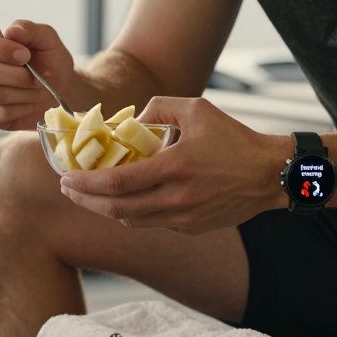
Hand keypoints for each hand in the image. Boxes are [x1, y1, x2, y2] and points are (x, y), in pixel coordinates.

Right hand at [0, 19, 75, 130]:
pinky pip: (1, 113)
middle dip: (19, 76)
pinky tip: (32, 101)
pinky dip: (24, 108)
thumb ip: (29, 30)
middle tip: (39, 77)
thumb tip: (11, 31)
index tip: (25, 56)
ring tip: (40, 88)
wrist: (59, 88)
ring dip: (26, 93)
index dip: (0, 49)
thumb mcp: (47, 40)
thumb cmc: (49, 60)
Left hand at [58, 97, 289, 234]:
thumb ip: (159, 109)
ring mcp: (184, 218)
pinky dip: (131, 213)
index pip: (118, 182)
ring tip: (89, 194)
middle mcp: (177, 198)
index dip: (86, 183)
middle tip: (67, 188)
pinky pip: (152, 223)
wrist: (270, 174)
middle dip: (85, 200)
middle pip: (116, 208)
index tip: (66, 177)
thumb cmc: (234, 138)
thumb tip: (130, 121)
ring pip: (131, 221)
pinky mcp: (191, 228)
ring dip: (104, 209)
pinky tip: (123, 200)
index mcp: (175, 167)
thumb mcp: (197, 109)